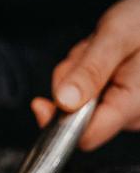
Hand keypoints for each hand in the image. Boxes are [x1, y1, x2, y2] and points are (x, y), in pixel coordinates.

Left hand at [31, 0, 139, 149]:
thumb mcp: (118, 36)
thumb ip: (91, 70)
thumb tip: (64, 102)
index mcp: (134, 104)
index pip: (86, 136)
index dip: (58, 122)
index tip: (40, 103)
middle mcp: (131, 116)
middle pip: (75, 118)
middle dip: (69, 85)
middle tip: (87, 53)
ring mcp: (125, 113)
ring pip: (76, 105)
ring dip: (76, 75)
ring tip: (98, 50)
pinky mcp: (118, 105)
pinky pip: (85, 97)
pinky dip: (83, 76)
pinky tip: (100, 58)